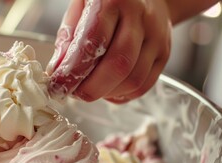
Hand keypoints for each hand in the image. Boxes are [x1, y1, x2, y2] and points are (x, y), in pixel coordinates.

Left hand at [47, 0, 171, 103]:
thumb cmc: (106, 2)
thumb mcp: (80, 8)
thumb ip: (68, 37)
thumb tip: (58, 70)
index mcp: (113, 1)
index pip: (93, 42)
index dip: (74, 70)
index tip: (58, 86)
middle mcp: (140, 17)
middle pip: (118, 65)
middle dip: (91, 88)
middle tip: (73, 94)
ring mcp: (157, 36)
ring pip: (133, 79)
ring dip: (106, 93)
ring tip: (89, 90)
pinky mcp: (164, 53)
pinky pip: (143, 85)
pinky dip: (121, 95)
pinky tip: (107, 89)